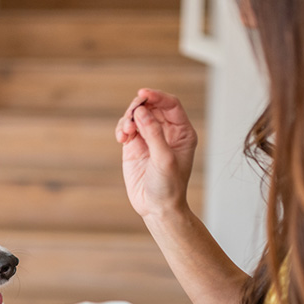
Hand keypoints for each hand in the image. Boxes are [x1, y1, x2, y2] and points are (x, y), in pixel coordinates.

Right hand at [115, 89, 197, 221]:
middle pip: (152, 106)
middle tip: (130, 115)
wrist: (156, 208)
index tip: (143, 95)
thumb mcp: (164, 159)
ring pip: (137, 115)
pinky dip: (122, 128)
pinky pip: (127, 128)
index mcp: (182, 132)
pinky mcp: (134, 147)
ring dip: (128, 118)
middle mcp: (166, 132)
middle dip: (139, 107)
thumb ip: (153, 133)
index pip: (171, 105)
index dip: (157, 97)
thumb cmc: (168, 187)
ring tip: (125, 132)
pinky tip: (121, 137)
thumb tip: (141, 111)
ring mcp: (149, 138)